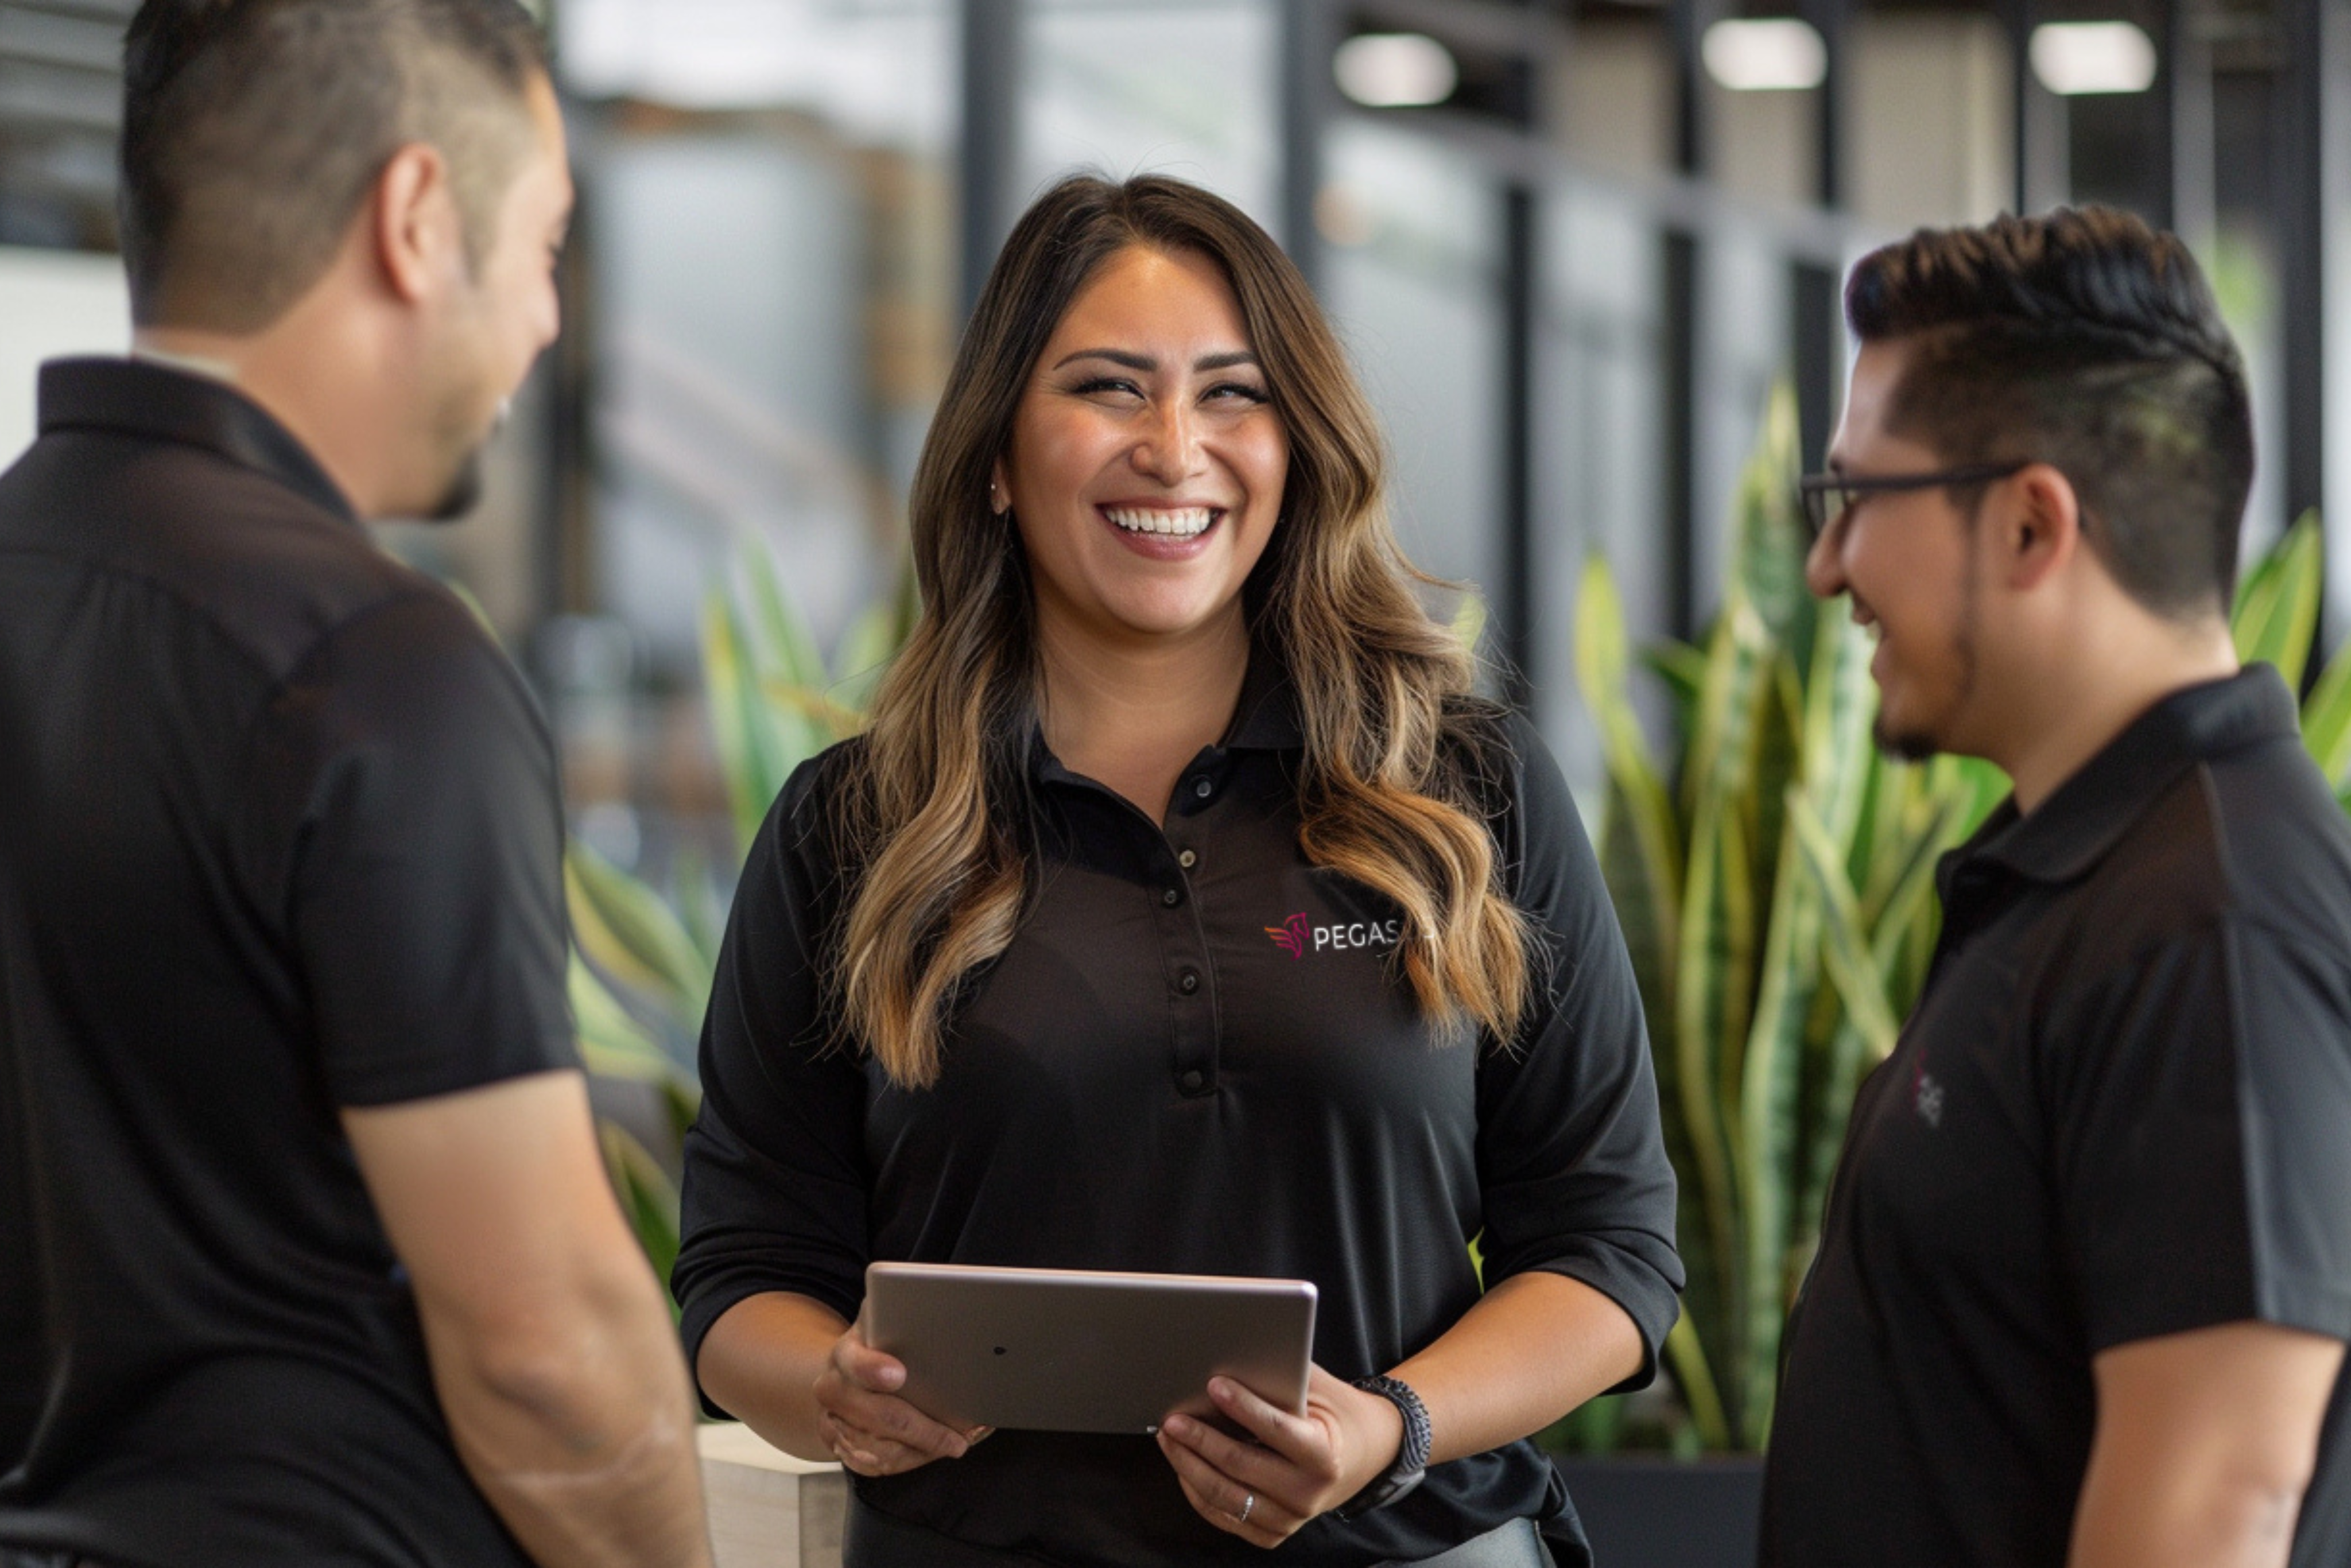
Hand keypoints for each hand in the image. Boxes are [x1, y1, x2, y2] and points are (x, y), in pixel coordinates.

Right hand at [812, 1325, 989, 1475]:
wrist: (842, 1375)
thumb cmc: (878, 1347)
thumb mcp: (886, 1323)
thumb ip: (907, 1319)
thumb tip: (949, 1310)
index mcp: (845, 1354)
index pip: (856, 1362)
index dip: (874, 1369)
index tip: (899, 1374)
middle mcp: (832, 1388)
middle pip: (879, 1417)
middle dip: (925, 1430)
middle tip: (960, 1435)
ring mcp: (832, 1421)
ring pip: (879, 1451)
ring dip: (922, 1451)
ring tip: (955, 1443)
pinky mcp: (839, 1446)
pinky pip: (874, 1466)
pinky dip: (908, 1462)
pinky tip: (930, 1452)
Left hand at [1154, 1365, 1404, 1546]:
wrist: (1364, 1455)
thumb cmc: (1333, 1412)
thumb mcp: (1318, 1389)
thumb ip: (1281, 1379)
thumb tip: (1228, 1364)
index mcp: (1324, 1455)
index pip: (1275, 1430)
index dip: (1242, 1406)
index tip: (1213, 1384)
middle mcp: (1308, 1494)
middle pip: (1240, 1467)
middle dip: (1200, 1440)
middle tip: (1173, 1417)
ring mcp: (1290, 1519)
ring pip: (1225, 1497)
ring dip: (1188, 1466)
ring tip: (1168, 1438)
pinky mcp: (1272, 1533)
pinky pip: (1224, 1516)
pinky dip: (1196, 1490)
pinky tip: (1182, 1464)